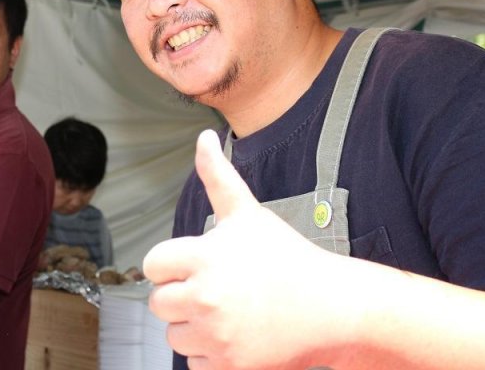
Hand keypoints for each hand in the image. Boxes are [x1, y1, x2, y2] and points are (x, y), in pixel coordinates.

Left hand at [143, 130, 353, 369]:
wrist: (332, 307)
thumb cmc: (287, 258)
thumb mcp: (247, 214)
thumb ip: (218, 176)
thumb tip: (203, 138)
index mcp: (204, 257)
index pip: (152, 265)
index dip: (171, 264)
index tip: (195, 264)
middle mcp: (205, 297)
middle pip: (158, 302)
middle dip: (180, 295)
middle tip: (214, 288)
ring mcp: (216, 335)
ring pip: (174, 335)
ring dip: (193, 327)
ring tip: (226, 311)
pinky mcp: (229, 365)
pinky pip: (194, 363)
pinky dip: (210, 354)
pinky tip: (235, 335)